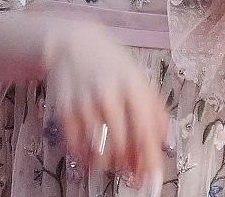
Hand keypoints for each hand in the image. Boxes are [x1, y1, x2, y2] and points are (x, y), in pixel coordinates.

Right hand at [42, 18, 168, 187]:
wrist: (74, 44)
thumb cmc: (111, 65)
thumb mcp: (141, 81)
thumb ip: (155, 113)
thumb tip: (161, 147)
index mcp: (133, 88)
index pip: (145, 134)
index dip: (149, 161)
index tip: (151, 180)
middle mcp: (108, 95)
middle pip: (122, 147)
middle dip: (127, 165)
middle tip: (129, 169)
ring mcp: (84, 103)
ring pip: (98, 151)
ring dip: (107, 164)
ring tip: (111, 161)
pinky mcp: (64, 110)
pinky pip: (75, 146)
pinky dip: (85, 157)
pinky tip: (90, 154)